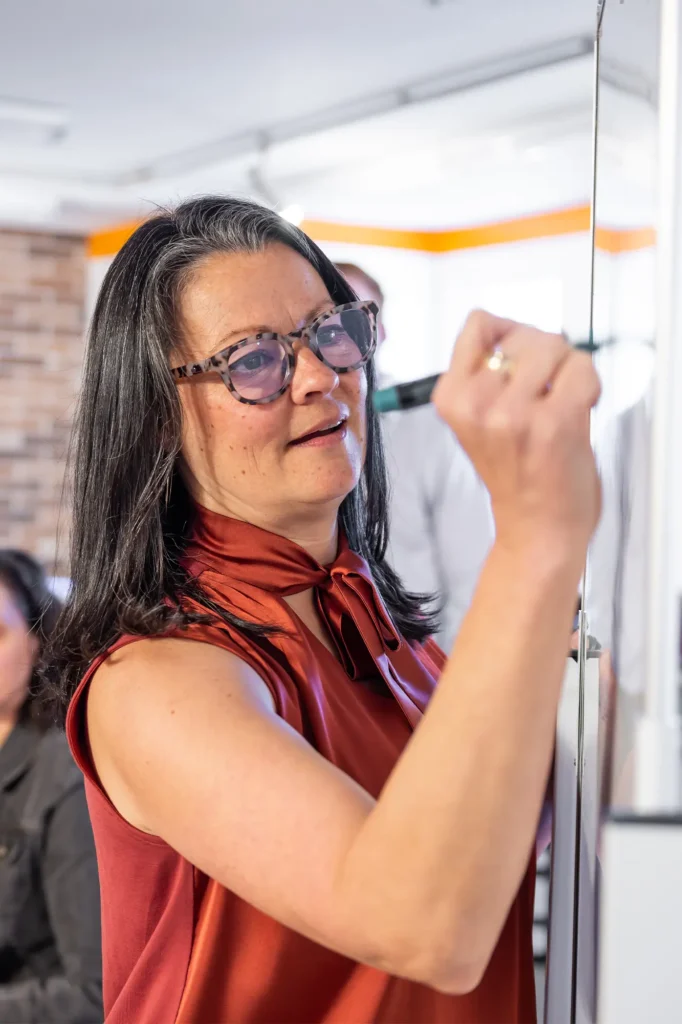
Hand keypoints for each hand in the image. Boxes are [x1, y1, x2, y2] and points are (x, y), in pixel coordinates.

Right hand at [433, 310, 601, 558]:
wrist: (537, 527)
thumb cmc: (517, 473)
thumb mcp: (479, 417)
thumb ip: (486, 370)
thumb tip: (508, 325)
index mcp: (451, 398)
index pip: (479, 324)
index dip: (507, 334)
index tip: (517, 363)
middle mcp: (476, 403)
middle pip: (522, 333)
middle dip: (544, 356)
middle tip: (544, 394)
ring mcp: (514, 413)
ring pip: (554, 346)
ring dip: (567, 371)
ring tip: (559, 405)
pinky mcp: (554, 422)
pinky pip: (582, 368)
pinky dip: (589, 385)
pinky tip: (578, 413)